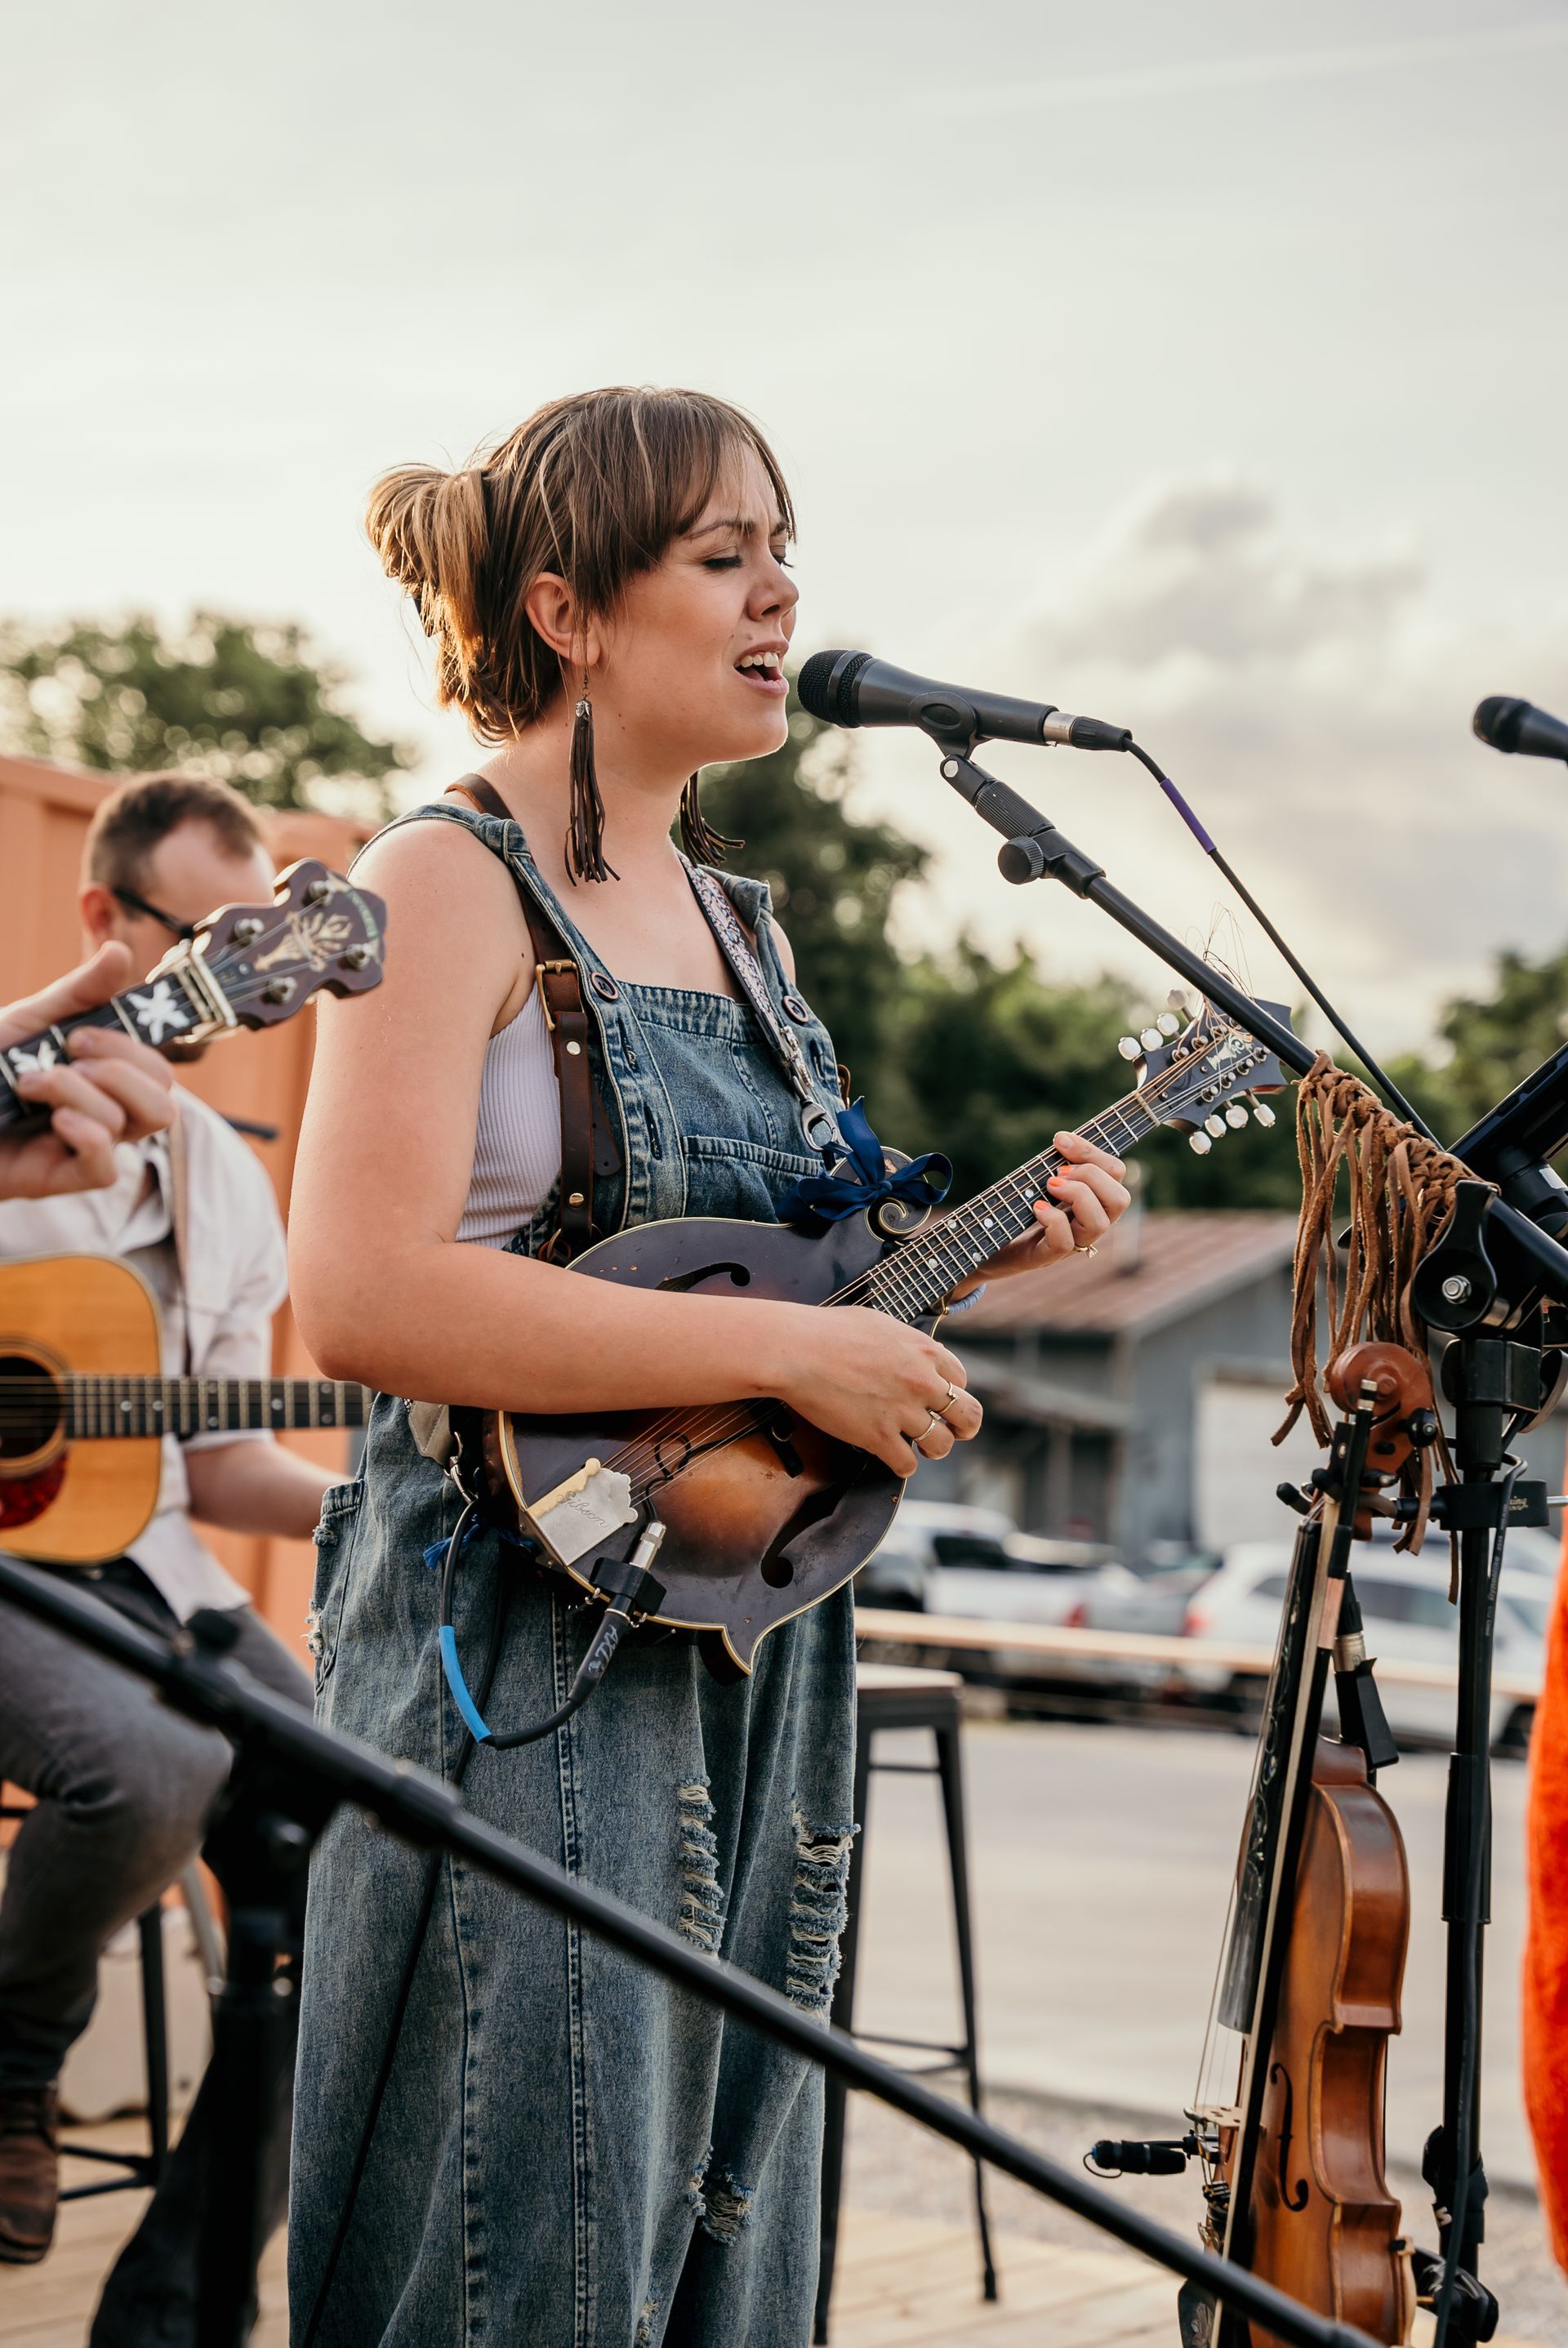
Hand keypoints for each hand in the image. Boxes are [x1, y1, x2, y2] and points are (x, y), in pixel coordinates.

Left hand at [0, 944, 175, 1199]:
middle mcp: (106, 1115)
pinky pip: (105, 1168)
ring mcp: (87, 1149)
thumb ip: (81, 993)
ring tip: (29, 1083)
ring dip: (78, 1092)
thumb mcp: (32, 1021)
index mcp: (108, 1079)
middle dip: (119, 1071)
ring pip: (130, 1126)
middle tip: (67, 1056)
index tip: (77, 1034)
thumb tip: (119, 952)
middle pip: (164, 1102)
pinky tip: (54, 1120)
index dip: (131, 1049)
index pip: (158, 1071)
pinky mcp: (61, 1178)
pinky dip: (86, 1135)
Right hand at [772, 1305, 983, 1475]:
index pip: (961, 1380)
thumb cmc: (828, 1331)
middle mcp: (922, 1382)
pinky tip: (892, 1457)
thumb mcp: (880, 1323)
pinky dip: (902, 1465)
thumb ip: (906, 1343)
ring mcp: (902, 1411)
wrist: (795, 1351)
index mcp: (925, 1351)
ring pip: (942, 1444)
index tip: (939, 1399)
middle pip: (968, 1415)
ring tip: (919, 1448)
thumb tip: (916, 1352)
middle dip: (963, 1427)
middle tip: (953, 1432)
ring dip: (932, 1449)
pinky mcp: (878, 1437)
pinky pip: (907, 1464)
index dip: (951, 1392)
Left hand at [951, 1130, 1130, 1293]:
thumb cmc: (1017, 1205)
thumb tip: (1064, 1139)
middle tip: (1058, 1172)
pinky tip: (1036, 1207)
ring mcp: (1071, 1243)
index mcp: (1093, 1198)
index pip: (1117, 1172)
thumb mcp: (1041, 1177)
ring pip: (1099, 1223)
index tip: (1060, 1140)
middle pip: (1120, 1199)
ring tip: (1049, 1185)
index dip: (1092, 1151)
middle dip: (1091, 1175)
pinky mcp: (1046, 1256)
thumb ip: (1059, 1160)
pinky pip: (1064, 1243)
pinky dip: (1052, 1219)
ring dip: (1076, 1195)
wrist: (990, 1242)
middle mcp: (1090, 1222)